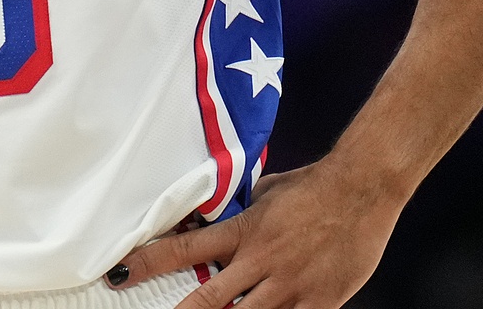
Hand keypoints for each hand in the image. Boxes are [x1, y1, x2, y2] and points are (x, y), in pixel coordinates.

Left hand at [104, 160, 401, 308]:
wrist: (361, 188)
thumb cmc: (314, 186)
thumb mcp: (266, 193)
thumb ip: (242, 212)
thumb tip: (222, 214)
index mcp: (243, 232)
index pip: (185, 248)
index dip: (149, 262)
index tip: (122, 272)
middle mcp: (260, 263)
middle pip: (209, 299)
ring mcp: (289, 286)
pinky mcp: (318, 303)